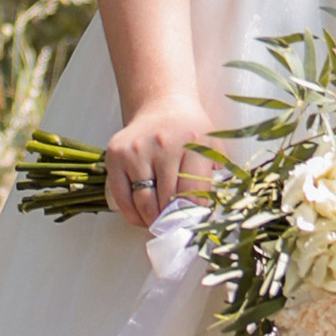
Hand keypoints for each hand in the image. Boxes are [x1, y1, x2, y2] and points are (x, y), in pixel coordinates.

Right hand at [103, 92, 218, 229]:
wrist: (164, 106)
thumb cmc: (191, 133)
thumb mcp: (213, 149)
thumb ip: (219, 179)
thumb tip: (214, 219)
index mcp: (193, 144)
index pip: (192, 194)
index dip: (192, 217)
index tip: (192, 227)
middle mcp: (163, 144)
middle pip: (167, 201)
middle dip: (173, 222)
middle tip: (177, 230)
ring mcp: (137, 149)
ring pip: (144, 202)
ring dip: (152, 221)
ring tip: (161, 224)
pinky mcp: (116, 154)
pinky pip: (122, 197)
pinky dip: (133, 215)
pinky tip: (143, 216)